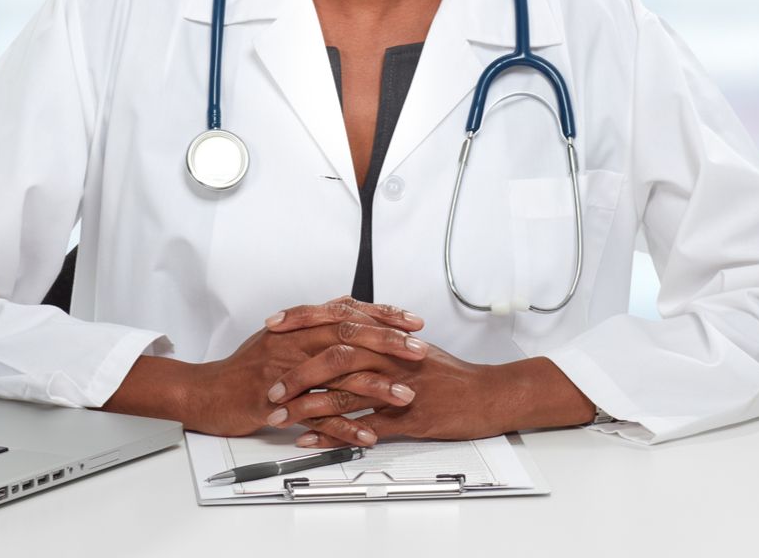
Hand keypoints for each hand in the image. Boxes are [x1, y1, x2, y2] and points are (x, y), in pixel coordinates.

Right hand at [103, 297, 428, 444]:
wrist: (206, 393)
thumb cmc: (244, 368)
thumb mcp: (279, 337)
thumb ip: (312, 325)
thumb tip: (345, 310)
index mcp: (297, 327)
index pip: (347, 313)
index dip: (382, 316)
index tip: (412, 321)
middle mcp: (293, 345)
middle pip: (348, 338)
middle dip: (388, 344)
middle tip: (419, 352)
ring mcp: (287, 375)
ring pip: (338, 378)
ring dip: (376, 388)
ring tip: (405, 396)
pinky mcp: (279, 406)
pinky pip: (318, 417)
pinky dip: (346, 427)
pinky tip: (369, 435)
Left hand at [269, 341, 595, 447]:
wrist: (487, 394)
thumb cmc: (448, 373)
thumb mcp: (409, 345)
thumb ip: (377, 335)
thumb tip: (345, 326)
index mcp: (387, 336)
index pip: (337, 319)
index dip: (302, 320)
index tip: (273, 325)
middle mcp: (390, 356)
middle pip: (335, 356)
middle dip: (298, 371)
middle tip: (271, 384)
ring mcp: (398, 386)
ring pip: (345, 393)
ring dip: (308, 405)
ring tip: (280, 415)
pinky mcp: (407, 416)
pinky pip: (365, 425)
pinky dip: (334, 433)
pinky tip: (310, 438)